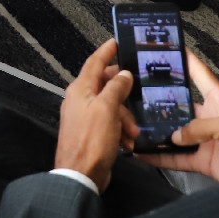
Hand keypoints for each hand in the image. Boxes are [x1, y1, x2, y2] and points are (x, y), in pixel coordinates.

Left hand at [54, 39, 138, 192]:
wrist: (80, 175)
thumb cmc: (91, 140)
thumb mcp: (107, 109)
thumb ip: (116, 88)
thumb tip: (123, 74)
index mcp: (80, 89)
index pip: (94, 63)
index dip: (106, 51)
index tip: (116, 42)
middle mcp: (80, 100)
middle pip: (105, 85)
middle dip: (124, 93)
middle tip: (138, 95)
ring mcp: (85, 117)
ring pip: (111, 107)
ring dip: (125, 118)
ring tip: (132, 132)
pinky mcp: (91, 133)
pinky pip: (110, 124)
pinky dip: (120, 130)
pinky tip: (128, 142)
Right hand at [137, 51, 218, 182]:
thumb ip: (201, 127)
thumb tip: (176, 135)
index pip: (200, 74)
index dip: (186, 60)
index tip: (169, 48)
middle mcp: (210, 116)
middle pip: (181, 104)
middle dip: (161, 100)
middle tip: (138, 94)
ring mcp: (205, 139)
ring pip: (175, 132)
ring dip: (157, 130)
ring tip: (135, 125)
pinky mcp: (203, 160)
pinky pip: (177, 157)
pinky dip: (161, 156)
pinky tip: (145, 153)